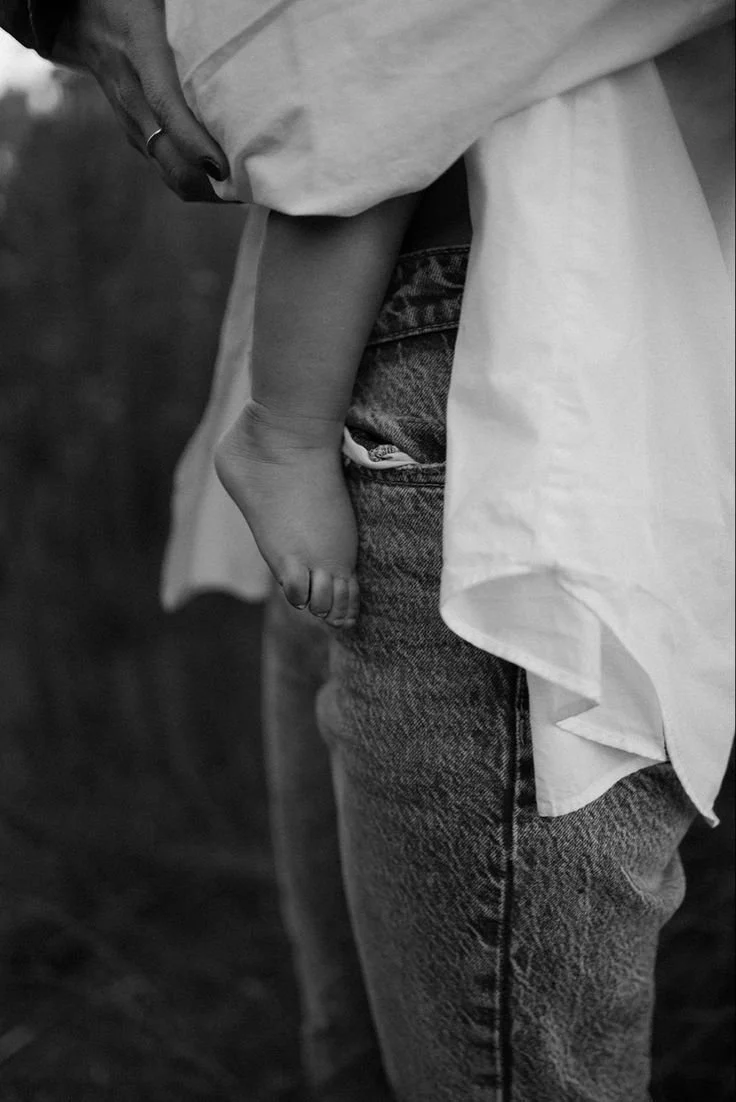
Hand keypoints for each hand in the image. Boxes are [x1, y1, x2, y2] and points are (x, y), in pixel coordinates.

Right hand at [52, 0, 229, 201]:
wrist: (90, 18)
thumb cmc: (140, 4)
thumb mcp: (166, 5)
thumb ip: (197, 26)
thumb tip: (239, 25)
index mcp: (141, 53)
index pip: (166, 108)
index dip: (195, 144)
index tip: (223, 167)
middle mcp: (132, 97)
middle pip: (170, 159)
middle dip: (211, 184)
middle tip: (252, 185)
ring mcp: (131, 123)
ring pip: (170, 174)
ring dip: (208, 190)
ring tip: (245, 188)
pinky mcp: (135, 137)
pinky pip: (167, 172)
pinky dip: (197, 183)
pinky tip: (225, 180)